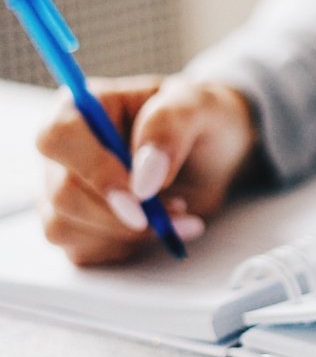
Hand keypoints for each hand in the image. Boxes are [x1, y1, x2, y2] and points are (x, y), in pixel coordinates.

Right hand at [36, 75, 257, 264]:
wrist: (216, 153)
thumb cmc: (202, 119)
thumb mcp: (198, 106)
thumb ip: (168, 128)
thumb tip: (143, 178)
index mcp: (83, 107)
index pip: (59, 138)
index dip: (95, 171)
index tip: (142, 195)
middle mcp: (65, 150)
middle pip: (62, 193)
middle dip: (121, 214)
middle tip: (178, 208)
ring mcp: (66, 189)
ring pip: (65, 227)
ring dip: (128, 234)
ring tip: (177, 213)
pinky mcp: (78, 224)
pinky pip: (81, 250)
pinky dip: (126, 248)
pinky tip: (159, 228)